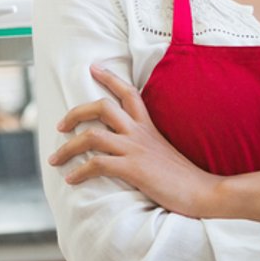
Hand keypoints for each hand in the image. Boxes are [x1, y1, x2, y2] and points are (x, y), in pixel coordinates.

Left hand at [49, 63, 222, 216]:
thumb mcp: (163, 151)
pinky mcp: (134, 169)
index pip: (128, 92)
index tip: (93, 68)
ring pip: (92, 136)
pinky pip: (97, 164)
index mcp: (148, 126)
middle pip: (102, 106)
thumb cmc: (184, 177)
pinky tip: (72, 180)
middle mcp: (140, 132)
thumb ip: (145, 144)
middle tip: (59, 126)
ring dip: (68, 148)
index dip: (109, 77)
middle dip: (75, 113)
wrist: (204, 192)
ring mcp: (135, 149)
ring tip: (55, 159)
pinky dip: (80, 172)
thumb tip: (126, 150)